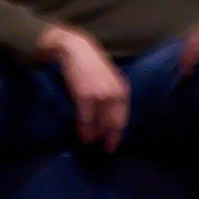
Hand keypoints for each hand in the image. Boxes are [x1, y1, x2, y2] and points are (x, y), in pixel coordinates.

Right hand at [48, 27, 130, 148]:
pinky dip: (84, 130)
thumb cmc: (90, 63)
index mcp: (122, 90)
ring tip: (89, 141)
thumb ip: (112, 94)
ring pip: (101, 125)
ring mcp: (101, 96)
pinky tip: (82, 135)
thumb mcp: (108, 78)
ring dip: (95, 136)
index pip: (123, 117)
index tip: (113, 144)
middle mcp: (115, 94)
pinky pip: (86, 121)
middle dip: (110, 138)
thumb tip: (110, 115)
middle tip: (106, 149)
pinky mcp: (86, 97)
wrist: (75, 49)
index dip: (118, 133)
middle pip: (114, 124)